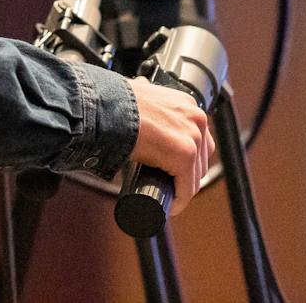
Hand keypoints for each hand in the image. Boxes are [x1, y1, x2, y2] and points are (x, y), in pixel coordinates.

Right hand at [128, 78, 214, 215]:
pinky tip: (171, 206)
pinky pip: (186, 188)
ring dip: (182, 189)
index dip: (188, 158)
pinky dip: (179, 200)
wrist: (105, 109)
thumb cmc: (115, 105)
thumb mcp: (141, 100)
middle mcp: (195, 118)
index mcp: (186, 103)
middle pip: (201, 158)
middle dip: (187, 174)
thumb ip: (149, 106)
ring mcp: (192, 137)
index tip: (176, 169)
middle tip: (169, 183)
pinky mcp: (184, 156)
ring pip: (194, 176)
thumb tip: (141, 114)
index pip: (197, 138)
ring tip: (167, 195)